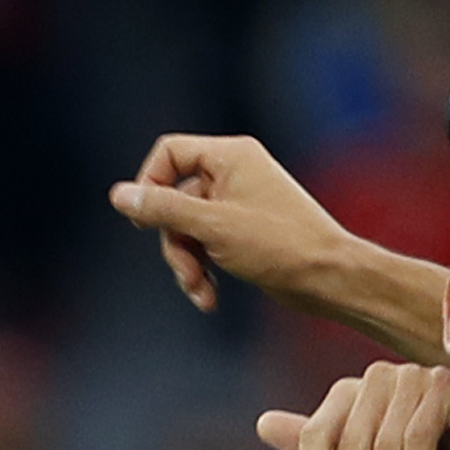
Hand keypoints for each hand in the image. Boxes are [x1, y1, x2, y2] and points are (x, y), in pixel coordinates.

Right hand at [110, 134, 352, 312]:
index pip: (170, 152)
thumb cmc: (282, 246)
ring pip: (187, 227)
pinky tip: (209, 297)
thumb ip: (163, 209)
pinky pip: (206, 244)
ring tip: (201, 290)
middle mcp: (234, 173)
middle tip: (187, 271)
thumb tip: (120, 196)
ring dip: (187, 263)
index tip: (146, 219)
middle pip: (174, 198)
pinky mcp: (243, 233)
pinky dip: (203, 269)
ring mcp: (238, 204)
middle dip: (174, 240)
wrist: (330, 279)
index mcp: (231, 156)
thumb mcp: (212, 227)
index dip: (150, 184)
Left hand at [257, 362, 449, 449]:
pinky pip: (420, 439)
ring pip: (385, 445)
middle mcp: (376, 378)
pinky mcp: (442, 388)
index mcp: (348, 391)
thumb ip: (319, 441)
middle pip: (351, 442)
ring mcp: (411, 378)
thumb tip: (263, 425)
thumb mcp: (360, 446)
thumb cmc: (407, 439)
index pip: (317, 432)